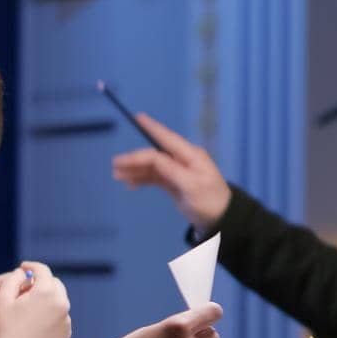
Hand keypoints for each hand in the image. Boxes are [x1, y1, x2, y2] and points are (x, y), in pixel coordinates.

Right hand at [0, 262, 70, 337]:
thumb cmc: (7, 328)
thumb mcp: (3, 300)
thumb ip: (13, 280)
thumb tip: (23, 272)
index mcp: (47, 292)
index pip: (43, 271)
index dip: (32, 266)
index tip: (24, 267)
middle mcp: (62, 303)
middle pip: (55, 284)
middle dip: (42, 282)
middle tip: (27, 287)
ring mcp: (67, 319)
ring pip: (59, 301)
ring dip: (47, 299)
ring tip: (30, 307)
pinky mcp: (67, 331)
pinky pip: (60, 317)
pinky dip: (51, 315)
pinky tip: (35, 323)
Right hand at [111, 114, 231, 233]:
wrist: (220, 219)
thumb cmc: (210, 201)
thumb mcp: (191, 185)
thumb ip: (171, 170)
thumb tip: (153, 157)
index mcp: (191, 156)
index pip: (167, 139)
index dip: (152, 128)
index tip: (138, 117)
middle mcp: (184, 160)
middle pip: (154, 154)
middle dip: (135, 158)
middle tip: (115, 164)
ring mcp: (178, 171)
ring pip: (152, 166)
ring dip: (135, 170)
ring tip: (117, 175)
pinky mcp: (174, 182)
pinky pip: (154, 177)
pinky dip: (141, 179)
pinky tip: (130, 184)